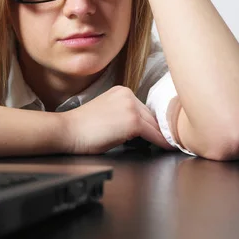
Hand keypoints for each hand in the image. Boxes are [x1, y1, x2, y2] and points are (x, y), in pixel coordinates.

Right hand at [60, 85, 174, 153]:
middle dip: (158, 130)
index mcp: (122, 91)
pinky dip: (162, 142)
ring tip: (170, 144)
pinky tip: (167, 147)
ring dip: (161, 136)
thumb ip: (124, 114)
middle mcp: (128, 95)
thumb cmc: (83, 127)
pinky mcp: (133, 121)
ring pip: (155, 125)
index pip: (144, 109)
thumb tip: (142, 127)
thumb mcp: (107, 112)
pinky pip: (154, 134)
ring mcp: (131, 107)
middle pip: (152, 116)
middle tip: (167, 140)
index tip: (159, 132)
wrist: (68, 130)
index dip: (152, 123)